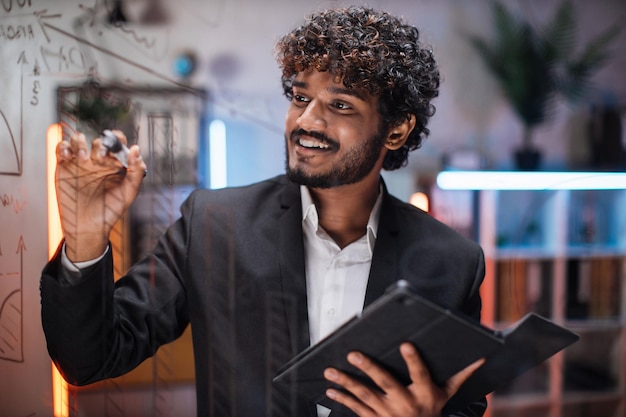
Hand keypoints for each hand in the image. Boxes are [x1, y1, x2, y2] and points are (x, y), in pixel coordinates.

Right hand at [55, 130, 145, 261]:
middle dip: (100, 145)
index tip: (116, 140)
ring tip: (83, 156)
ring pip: (78, 140)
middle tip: (100, 157)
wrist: (88, 227)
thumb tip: (136, 148)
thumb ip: (136, 171)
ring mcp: (81, 163)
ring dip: (80, 141)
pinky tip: (69, 156)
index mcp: (115, 164)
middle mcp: (98, 161)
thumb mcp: (129, 192)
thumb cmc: (110, 211)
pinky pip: (62, 148)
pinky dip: (64, 146)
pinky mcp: (64, 167)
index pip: (117, 143)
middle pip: (99, 141)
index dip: (117, 138)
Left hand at [323, 343, 484, 416]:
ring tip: (332, 371)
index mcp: (425, 393)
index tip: (405, 344)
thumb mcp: (448, 394)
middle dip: (369, 368)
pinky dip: (342, 399)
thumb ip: (461, 374)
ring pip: (365, 395)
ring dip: (347, 383)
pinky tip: (330, 389)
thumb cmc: (433, 410)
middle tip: (354, 354)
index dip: (414, 360)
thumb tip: (480, 357)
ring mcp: (388, 413)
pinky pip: (356, 409)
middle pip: (386, 383)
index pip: (420, 374)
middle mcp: (406, 404)